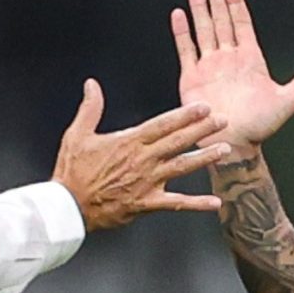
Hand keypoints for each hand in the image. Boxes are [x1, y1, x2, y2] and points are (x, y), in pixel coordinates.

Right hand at [52, 80, 232, 231]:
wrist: (68, 207)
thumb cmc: (72, 172)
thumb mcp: (77, 135)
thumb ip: (90, 109)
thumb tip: (92, 84)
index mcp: (129, 142)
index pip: (163, 125)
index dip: (185, 115)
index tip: (204, 107)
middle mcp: (143, 160)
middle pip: (178, 142)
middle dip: (202, 130)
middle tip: (223, 121)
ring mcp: (147, 182)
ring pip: (182, 167)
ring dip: (205, 158)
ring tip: (225, 150)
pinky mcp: (147, 204)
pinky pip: (176, 204)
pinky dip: (196, 204)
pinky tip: (215, 202)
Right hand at [171, 0, 293, 150]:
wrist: (234, 145)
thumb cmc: (261, 126)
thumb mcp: (289, 101)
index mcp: (250, 59)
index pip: (241, 22)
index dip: (236, 2)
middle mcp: (228, 59)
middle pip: (221, 20)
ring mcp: (209, 67)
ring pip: (203, 29)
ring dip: (199, 8)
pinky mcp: (192, 78)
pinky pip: (186, 50)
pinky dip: (182, 32)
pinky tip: (179, 14)